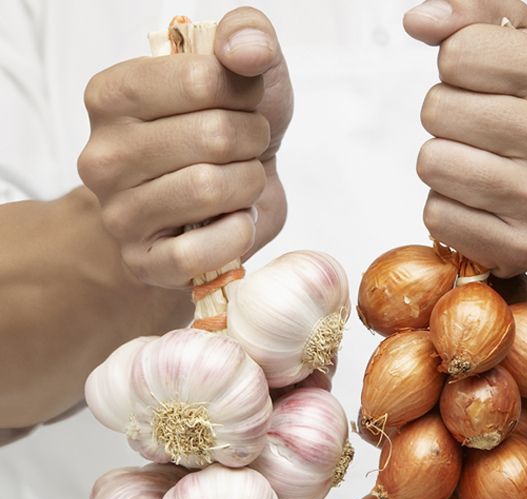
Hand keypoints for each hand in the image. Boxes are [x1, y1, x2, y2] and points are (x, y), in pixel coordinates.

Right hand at [78, 8, 292, 287]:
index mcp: (113, 95)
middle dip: (252, 142)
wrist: (222, 206)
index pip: (203, 79)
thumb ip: (247, 36)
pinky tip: (236, 222)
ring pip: (208, 189)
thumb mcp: (241, 75)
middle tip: (246, 150)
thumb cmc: (227, 136)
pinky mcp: (144, 263)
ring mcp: (119, 215)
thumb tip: (248, 50)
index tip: (243, 105)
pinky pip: (200, 250)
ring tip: (240, 184)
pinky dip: (237, 234)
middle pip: (213, 136)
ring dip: (248, 186)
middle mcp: (102, 155)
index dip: (245, 94)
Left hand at [405, 0, 526, 276]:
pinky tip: (479, 200)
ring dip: (443, 162)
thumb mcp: (526, 45)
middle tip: (482, 130)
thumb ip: (472, 15)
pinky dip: (446, 207)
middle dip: (447, 116)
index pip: (456, 55)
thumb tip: (418, 19)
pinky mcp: (526, 248)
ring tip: (480, 163)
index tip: (486, 84)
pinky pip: (437, 217)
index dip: (456, 67)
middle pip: (437, 111)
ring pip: (432, 165)